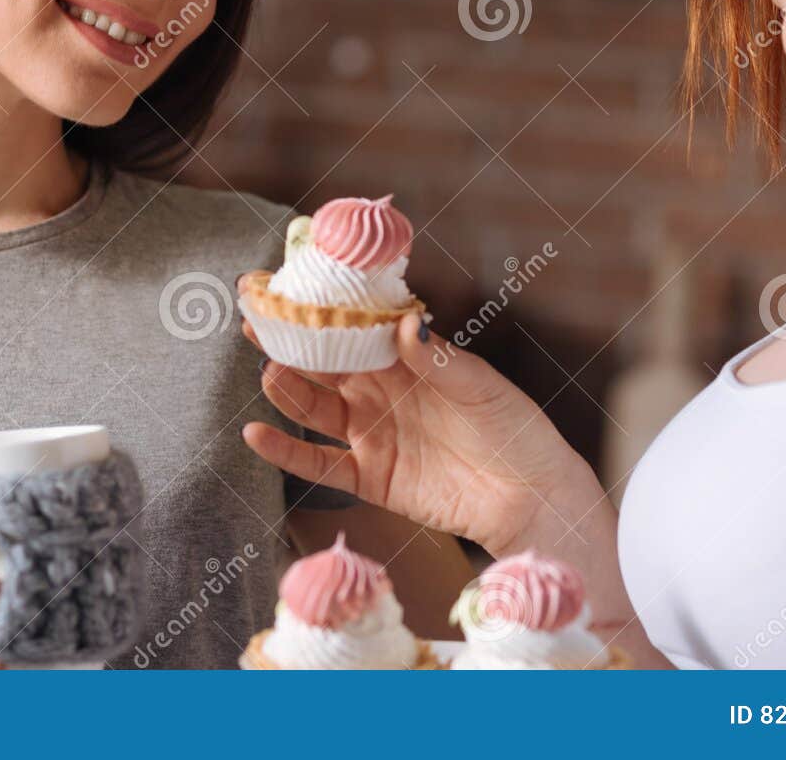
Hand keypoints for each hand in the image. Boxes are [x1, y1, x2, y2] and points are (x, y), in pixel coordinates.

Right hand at [238, 282, 599, 557]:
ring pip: (316, 407)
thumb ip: (440, 360)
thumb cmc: (515, 430)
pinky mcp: (369, 477)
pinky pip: (319, 464)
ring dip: (288, 389)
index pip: (356, 327)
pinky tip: (257, 434)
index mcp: (407, 359)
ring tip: (269, 371)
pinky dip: (286, 451)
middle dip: (289, 341)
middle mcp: (382, 391)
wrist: (530, 499)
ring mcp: (372, 433)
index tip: (286, 286)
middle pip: (325, 363)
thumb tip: (406, 323)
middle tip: (255, 318)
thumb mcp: (482, 387)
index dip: (322, 308)